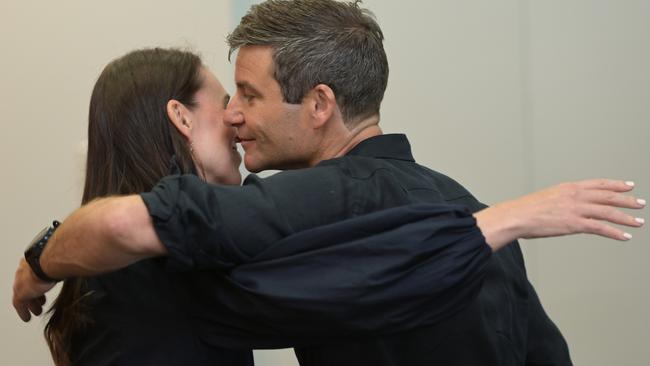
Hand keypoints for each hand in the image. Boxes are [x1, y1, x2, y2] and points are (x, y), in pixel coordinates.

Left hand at [13, 258, 56, 321]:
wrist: (49, 264)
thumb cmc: (56, 261)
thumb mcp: (58, 265)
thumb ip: (61, 267)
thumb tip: (73, 267)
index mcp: (32, 262)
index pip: (32, 275)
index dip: (38, 284)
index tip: (42, 289)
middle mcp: (24, 271)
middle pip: (27, 286)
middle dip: (34, 295)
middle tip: (39, 302)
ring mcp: (20, 283)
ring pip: (24, 296)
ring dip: (31, 304)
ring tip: (37, 311)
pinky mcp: (20, 293)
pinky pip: (19, 305)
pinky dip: (23, 312)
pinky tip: (27, 318)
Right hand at [475, 179, 644, 249]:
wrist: (516, 216)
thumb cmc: (525, 210)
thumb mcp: (546, 198)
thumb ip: (561, 201)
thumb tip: (566, 208)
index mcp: (568, 188)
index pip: (598, 184)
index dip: (615, 185)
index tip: (628, 186)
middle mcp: (575, 196)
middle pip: (608, 197)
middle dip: (627, 200)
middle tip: (640, 203)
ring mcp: (576, 209)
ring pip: (608, 212)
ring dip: (626, 217)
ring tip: (638, 222)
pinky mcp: (575, 224)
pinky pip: (601, 228)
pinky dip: (615, 232)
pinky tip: (624, 236)